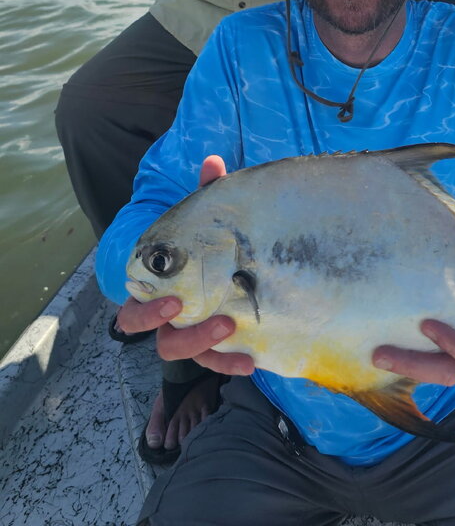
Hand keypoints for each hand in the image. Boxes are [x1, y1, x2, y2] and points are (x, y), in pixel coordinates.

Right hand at [114, 155, 254, 376]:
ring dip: (205, 346)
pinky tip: (250, 361)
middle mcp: (165, 317)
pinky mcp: (211, 345)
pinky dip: (228, 363)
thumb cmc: (203, 243)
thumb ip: (207, 194)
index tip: (173, 301)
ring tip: (233, 330)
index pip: (133, 309)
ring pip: (181, 352)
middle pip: (154, 338)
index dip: (147, 311)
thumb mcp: (205, 220)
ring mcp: (186, 334)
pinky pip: (213, 361)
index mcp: (155, 289)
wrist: (229, 260)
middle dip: (178, 331)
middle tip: (208, 318)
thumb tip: (214, 162)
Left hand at [371, 203, 454, 385]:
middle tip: (382, 352)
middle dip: (418, 365)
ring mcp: (447, 351)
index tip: (426, 322)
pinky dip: (397, 358)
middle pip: (450, 373)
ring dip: (403, 366)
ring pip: (430, 373)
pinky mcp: (428, 348)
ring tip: (374, 354)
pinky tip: (369, 346)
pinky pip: (415, 364)